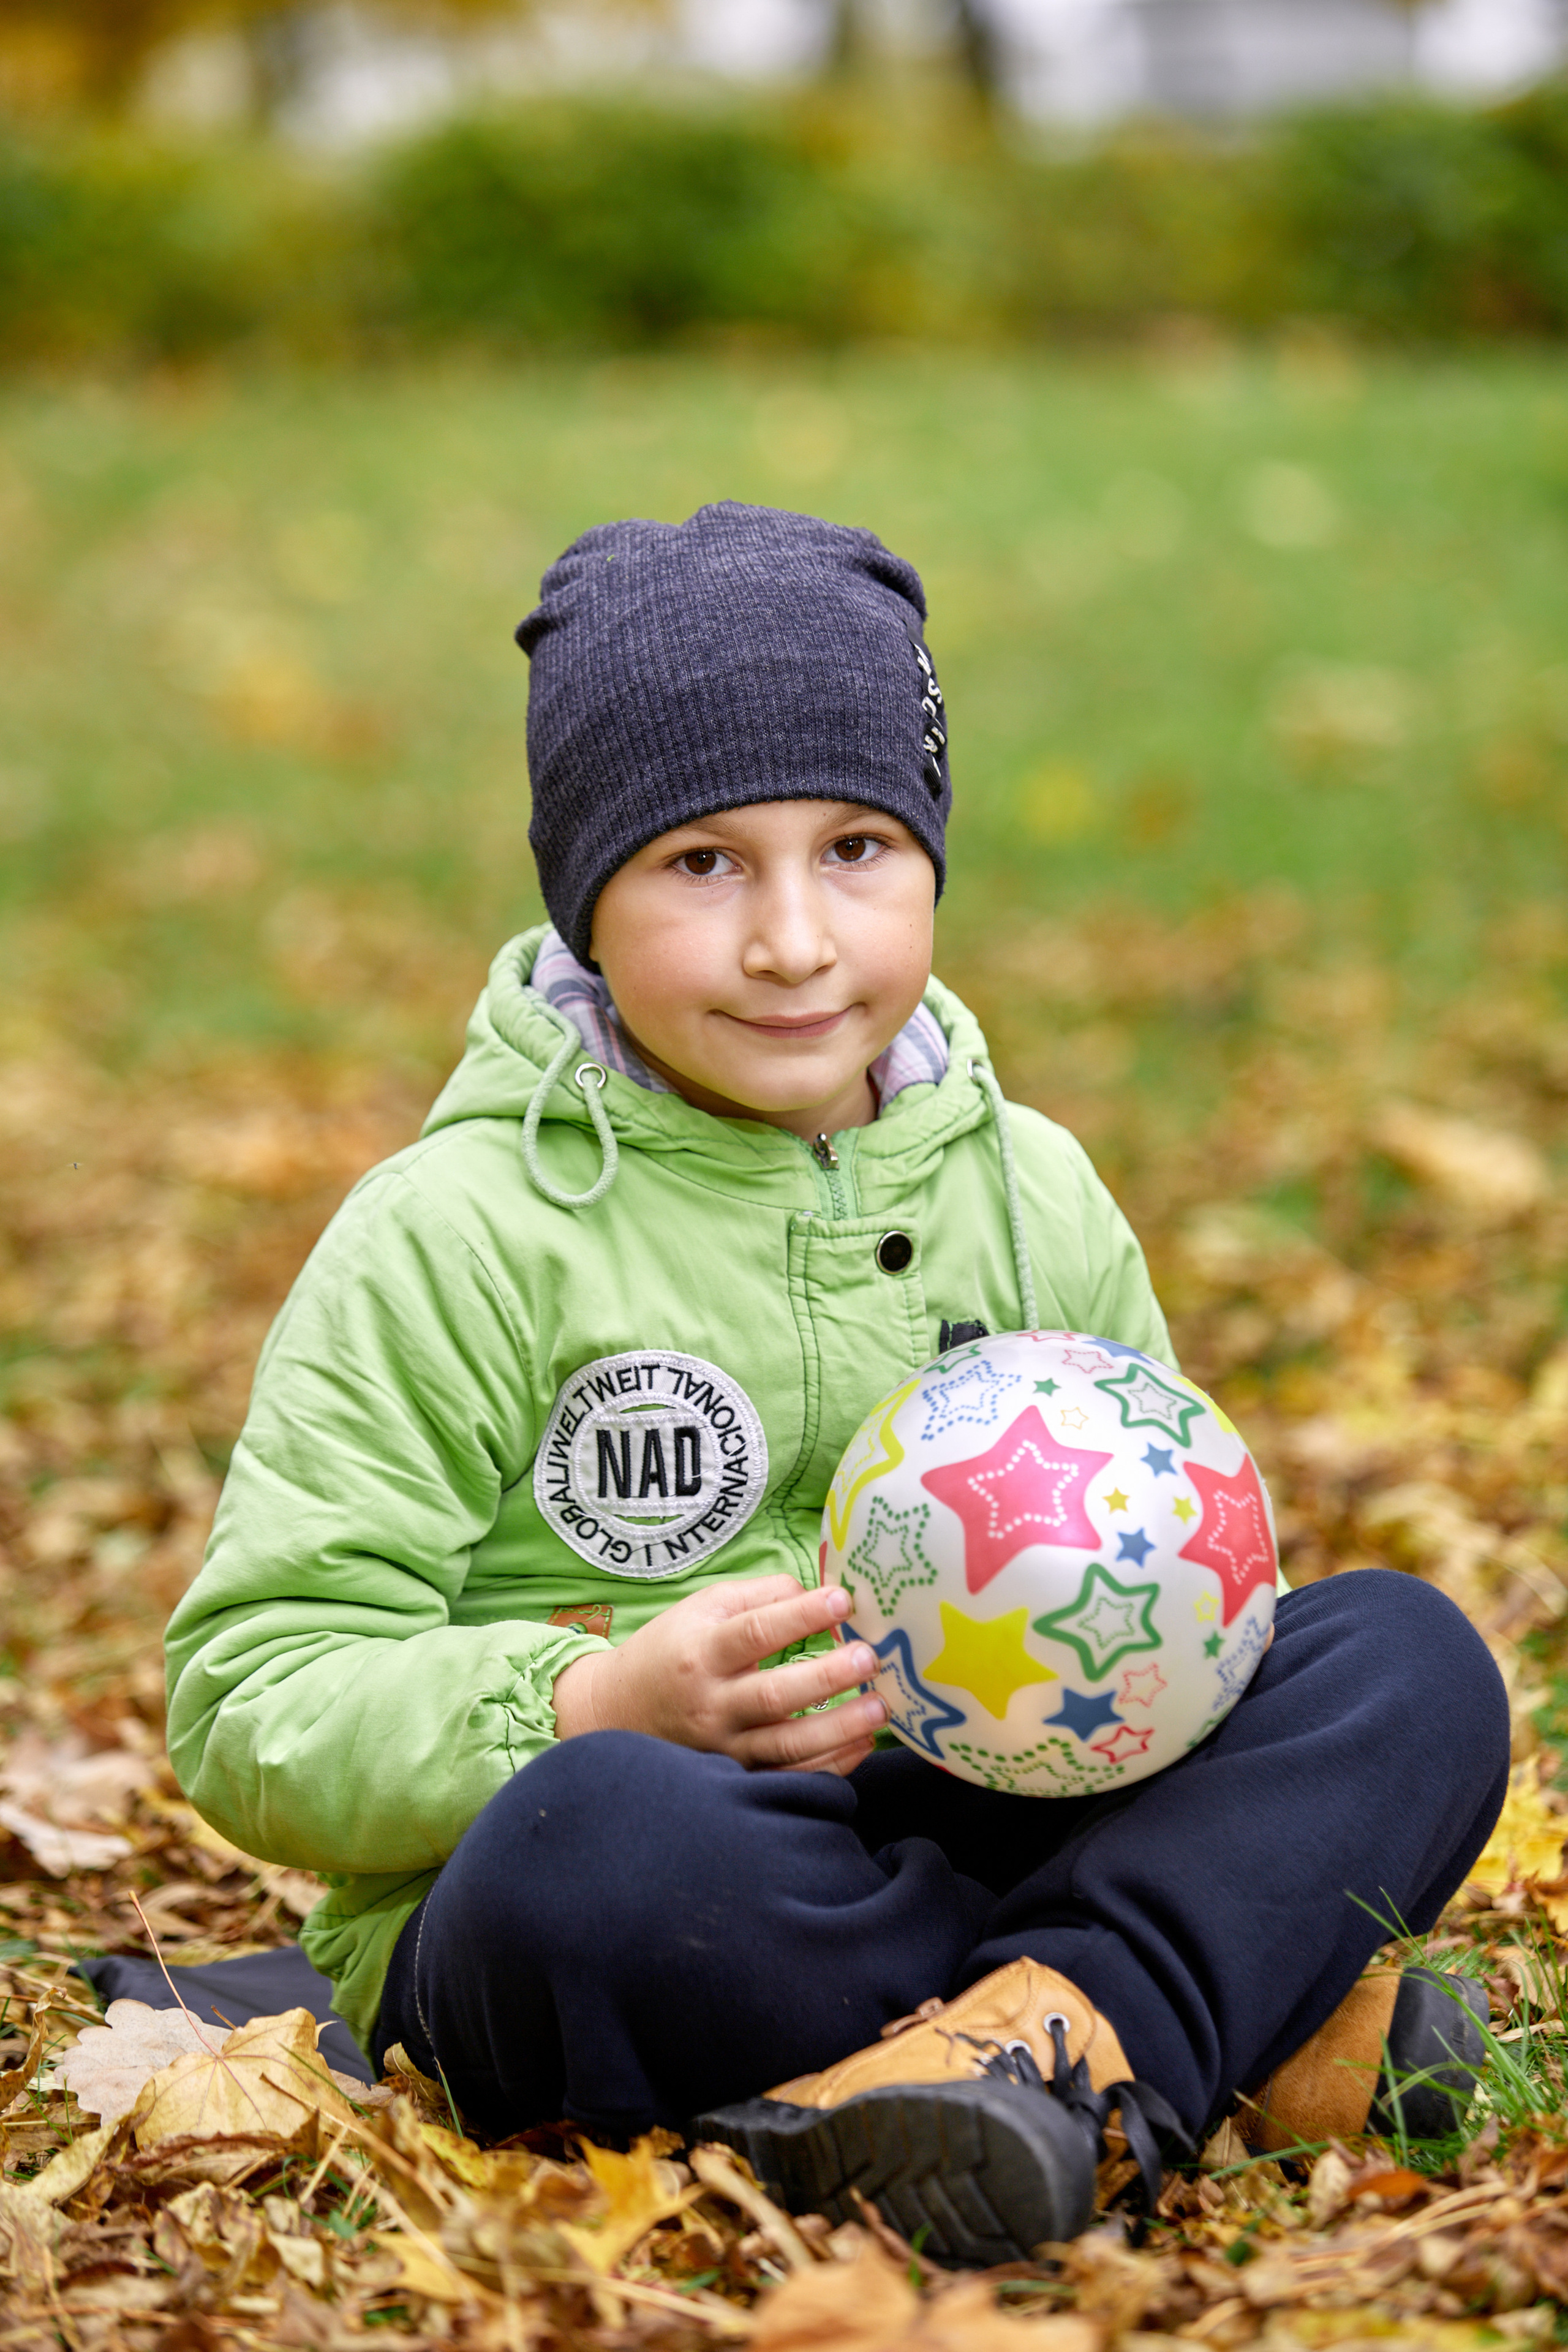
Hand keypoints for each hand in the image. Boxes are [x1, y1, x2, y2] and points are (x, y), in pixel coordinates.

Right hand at [551, 1576, 885, 1774]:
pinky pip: (789, 1778)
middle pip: (775, 1695)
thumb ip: (761, 1597)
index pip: (756, 1632)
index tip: (842, 1599)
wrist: (619, 1712)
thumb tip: (820, 1595)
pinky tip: (861, 1744)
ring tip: (880, 1707)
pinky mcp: (738, 1776)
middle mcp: (712, 1704)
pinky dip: (830, 1766)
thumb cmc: (672, 1650)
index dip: (801, 1615)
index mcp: (702, 1653)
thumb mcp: (703, 1608)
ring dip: (839, 1729)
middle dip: (828, 1677)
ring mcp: (725, 1748)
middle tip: (869, 1657)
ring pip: (787, 1746)